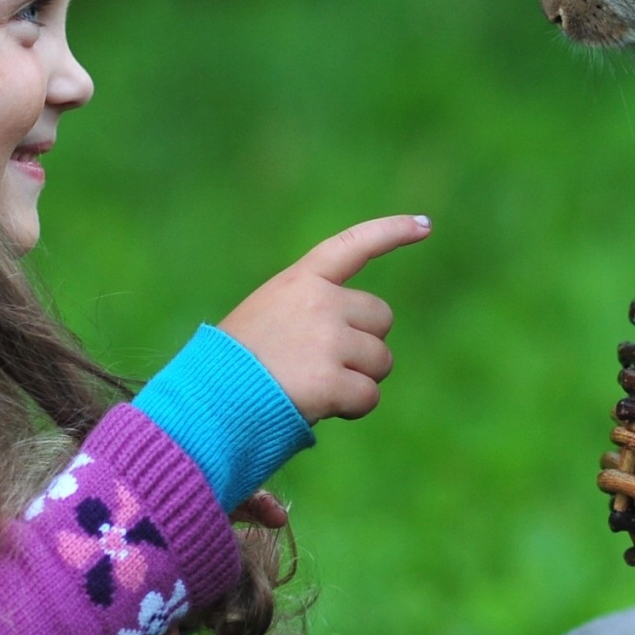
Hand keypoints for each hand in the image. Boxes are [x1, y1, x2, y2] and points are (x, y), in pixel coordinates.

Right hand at [219, 215, 430, 423]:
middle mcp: (320, 302)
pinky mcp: (332, 380)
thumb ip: (309, 311)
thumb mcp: (266, 316)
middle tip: (324, 364)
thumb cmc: (233, 364)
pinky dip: (352, 408)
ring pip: (380, 360)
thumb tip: (363, 334)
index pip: (354, 246)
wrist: (209, 401)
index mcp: (300, 281)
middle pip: (380, 319)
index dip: (392, 232)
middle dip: (365, 344)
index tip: (425, 226)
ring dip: (359, 379)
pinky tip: (320, 407)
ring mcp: (328, 340)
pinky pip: (369, 396)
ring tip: (313, 386)